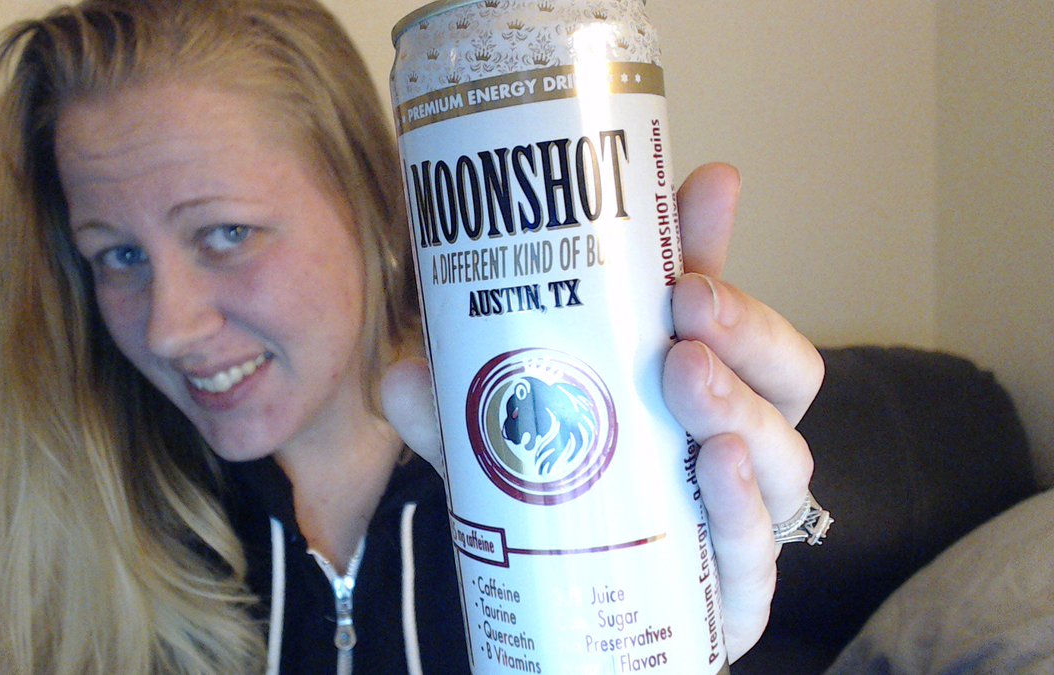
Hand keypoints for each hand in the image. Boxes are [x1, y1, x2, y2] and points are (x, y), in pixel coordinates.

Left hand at [381, 163, 822, 662]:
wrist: (574, 626)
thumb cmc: (559, 521)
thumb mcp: (506, 449)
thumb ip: (467, 414)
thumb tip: (408, 372)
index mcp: (689, 394)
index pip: (722, 310)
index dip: (720, 246)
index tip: (707, 187)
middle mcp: (732, 447)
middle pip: (787, 376)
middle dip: (747, 326)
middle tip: (687, 296)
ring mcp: (741, 520)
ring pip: (785, 458)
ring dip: (741, 407)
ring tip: (685, 373)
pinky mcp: (733, 597)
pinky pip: (757, 555)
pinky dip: (741, 508)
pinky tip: (714, 465)